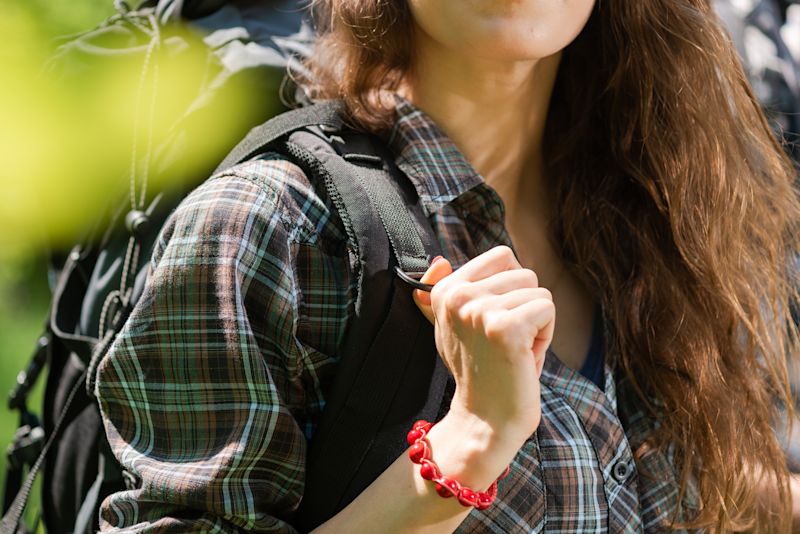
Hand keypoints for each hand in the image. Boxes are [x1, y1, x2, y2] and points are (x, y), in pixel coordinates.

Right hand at [412, 246, 554, 445]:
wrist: (484, 420)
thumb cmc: (478, 371)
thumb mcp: (453, 326)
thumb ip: (450, 292)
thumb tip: (439, 261)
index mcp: (444, 290)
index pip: (501, 257)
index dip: (511, 290)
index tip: (493, 325)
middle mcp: (457, 295)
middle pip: (524, 273)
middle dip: (526, 308)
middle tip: (506, 343)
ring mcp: (480, 310)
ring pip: (538, 291)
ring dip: (536, 324)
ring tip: (514, 351)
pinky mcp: (506, 327)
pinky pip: (547, 308)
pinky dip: (546, 336)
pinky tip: (524, 358)